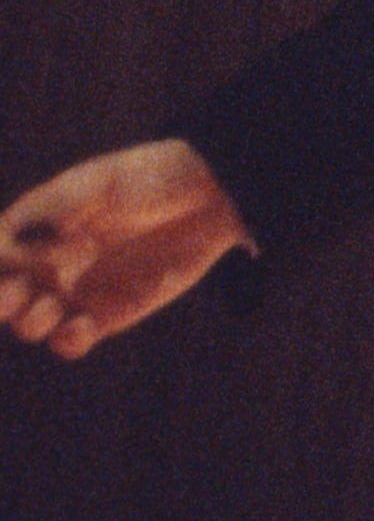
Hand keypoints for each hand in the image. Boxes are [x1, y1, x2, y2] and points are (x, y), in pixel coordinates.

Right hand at [1, 140, 253, 359]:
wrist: (206, 197)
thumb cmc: (147, 179)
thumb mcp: (102, 183)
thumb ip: (63, 207)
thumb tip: (31, 237)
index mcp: (32, 226)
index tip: (17, 255)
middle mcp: (45, 263)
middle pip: (1, 295)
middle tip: (16, 292)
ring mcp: (73, 292)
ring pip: (29, 323)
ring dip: (30, 321)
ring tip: (51, 305)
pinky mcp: (106, 315)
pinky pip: (71, 341)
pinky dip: (67, 341)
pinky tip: (82, 327)